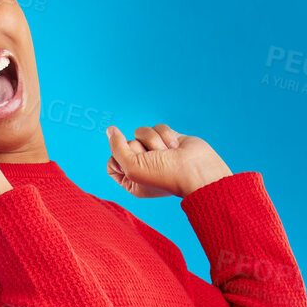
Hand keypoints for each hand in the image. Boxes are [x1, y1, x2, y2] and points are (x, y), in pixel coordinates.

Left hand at [105, 124, 231, 198]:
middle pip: (125, 144)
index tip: (131, 166)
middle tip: (154, 160)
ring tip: (166, 154)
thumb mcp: (131, 167)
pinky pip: (157, 127)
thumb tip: (110, 130)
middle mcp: (142, 165)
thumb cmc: (164, 176)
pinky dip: (166, 135)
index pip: (112, 162)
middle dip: (140, 149)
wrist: (195, 170)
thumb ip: (117, 148)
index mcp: (131, 179)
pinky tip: (175, 147)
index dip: (119, 159)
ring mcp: (155, 151)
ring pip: (141, 132)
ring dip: (154, 142)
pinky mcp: (167, 139)